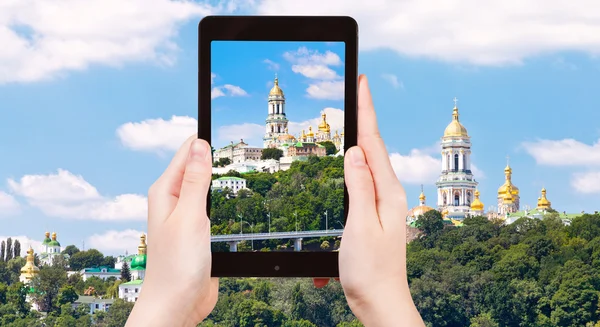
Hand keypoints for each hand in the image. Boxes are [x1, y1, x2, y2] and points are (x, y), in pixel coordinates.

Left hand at [126, 136, 218, 325]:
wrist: (177, 304)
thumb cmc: (176, 266)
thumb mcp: (190, 217)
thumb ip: (196, 180)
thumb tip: (200, 144)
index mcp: (166, 191)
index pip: (186, 151)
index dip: (205, 136)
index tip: (223, 118)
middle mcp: (174, 200)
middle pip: (196, 166)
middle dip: (214, 153)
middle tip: (239, 138)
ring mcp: (187, 215)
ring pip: (206, 185)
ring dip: (219, 175)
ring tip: (236, 158)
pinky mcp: (199, 231)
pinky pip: (212, 205)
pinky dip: (222, 197)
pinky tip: (232, 195)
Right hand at [315, 75, 423, 325]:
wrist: (381, 302)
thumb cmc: (370, 270)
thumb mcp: (360, 225)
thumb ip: (359, 186)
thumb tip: (355, 151)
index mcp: (387, 192)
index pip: (374, 142)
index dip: (366, 110)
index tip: (362, 82)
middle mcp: (389, 194)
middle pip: (374, 147)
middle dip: (365, 116)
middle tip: (357, 90)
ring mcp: (383, 204)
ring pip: (369, 162)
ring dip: (361, 138)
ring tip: (355, 116)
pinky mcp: (375, 214)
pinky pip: (364, 180)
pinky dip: (356, 164)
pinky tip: (353, 160)